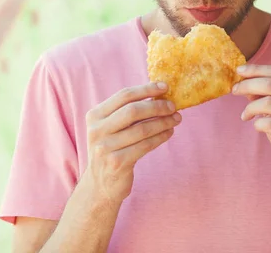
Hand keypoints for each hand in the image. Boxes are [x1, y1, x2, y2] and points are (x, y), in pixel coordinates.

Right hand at [83, 82, 180, 205]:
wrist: (100, 184)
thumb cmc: (112, 150)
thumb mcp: (111, 128)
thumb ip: (127, 112)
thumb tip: (158, 95)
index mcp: (94, 115)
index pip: (123, 95)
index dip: (146, 89)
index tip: (164, 87)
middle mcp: (97, 130)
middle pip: (132, 110)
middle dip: (157, 106)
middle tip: (173, 105)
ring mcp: (105, 147)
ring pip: (142, 129)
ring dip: (163, 122)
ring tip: (176, 118)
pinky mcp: (117, 162)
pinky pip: (145, 145)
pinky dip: (160, 137)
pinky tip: (169, 132)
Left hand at [232, 65, 270, 184]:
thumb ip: (265, 95)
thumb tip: (243, 78)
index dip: (256, 69)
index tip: (238, 71)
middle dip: (248, 85)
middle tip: (234, 90)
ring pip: (268, 103)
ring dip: (250, 108)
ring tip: (245, 116)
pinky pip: (269, 123)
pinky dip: (257, 123)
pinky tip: (256, 127)